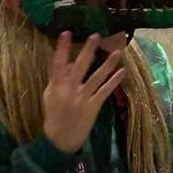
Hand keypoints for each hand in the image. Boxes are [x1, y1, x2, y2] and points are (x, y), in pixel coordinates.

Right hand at [42, 31, 125, 153]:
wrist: (60, 139)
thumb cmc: (54, 115)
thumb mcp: (50, 95)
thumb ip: (58, 79)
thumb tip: (68, 62)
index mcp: (56, 86)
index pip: (58, 63)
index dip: (62, 48)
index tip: (66, 33)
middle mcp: (69, 90)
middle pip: (80, 66)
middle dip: (88, 50)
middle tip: (96, 35)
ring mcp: (82, 98)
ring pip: (96, 77)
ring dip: (108, 64)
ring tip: (117, 51)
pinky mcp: (93, 106)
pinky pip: (105, 91)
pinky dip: (114, 81)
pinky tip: (122, 71)